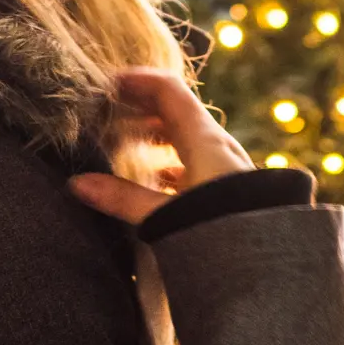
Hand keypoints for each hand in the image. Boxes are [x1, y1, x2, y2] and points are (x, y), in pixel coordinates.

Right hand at [68, 67, 253, 225]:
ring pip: (184, 136)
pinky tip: (153, 178)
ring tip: (124, 143)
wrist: (266, 264)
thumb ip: (122, 199)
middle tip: (108, 112)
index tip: (107, 83)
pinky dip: (168, 160)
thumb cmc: (219, 229)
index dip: (137, 81)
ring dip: (154, 134)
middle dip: (140, 107)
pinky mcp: (226, 188)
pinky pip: (193, 161)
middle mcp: (216, 144)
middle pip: (175, 111)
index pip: (168, 90)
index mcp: (203, 138)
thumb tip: (77, 184)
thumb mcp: (166, 214)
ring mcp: (223, 165)